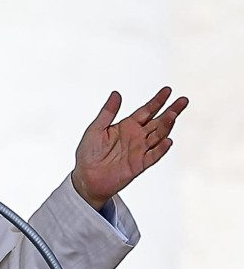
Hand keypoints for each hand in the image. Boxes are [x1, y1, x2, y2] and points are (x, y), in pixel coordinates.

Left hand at [71, 87, 187, 210]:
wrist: (86, 178)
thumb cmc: (88, 153)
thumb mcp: (96, 129)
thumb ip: (108, 112)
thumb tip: (116, 94)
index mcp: (127, 126)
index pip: (146, 111)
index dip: (157, 101)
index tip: (167, 90)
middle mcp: (136, 137)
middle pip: (158, 121)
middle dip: (171, 111)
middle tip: (183, 100)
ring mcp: (139, 151)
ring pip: (158, 136)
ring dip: (166, 126)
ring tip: (173, 115)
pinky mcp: (139, 165)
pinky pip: (153, 156)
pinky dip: (161, 149)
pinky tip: (167, 140)